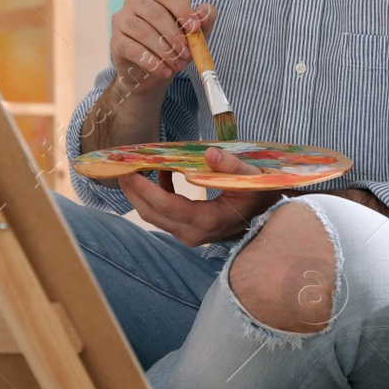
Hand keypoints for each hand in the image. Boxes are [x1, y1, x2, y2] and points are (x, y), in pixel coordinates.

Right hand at [110, 0, 215, 98]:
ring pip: (143, 32)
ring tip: (178, 65)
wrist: (153, 72)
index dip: (183, 11)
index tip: (196, 29)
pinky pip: (132, 49)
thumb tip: (204, 15)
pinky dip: (151, 62)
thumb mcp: (194, 32)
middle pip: (155, 13)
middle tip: (188, 54)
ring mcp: (122, 20)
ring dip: (164, 51)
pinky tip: (164, 71)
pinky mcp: (115, 41)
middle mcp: (134, 1)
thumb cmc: (174, 45)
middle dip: (175, 36)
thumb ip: (203, 19)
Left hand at [120, 145, 292, 246]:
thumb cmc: (261, 195)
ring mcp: (189, 234)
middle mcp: (193, 233)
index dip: (144, 187)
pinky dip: (156, 192)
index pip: (165, 205)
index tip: (129, 169)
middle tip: (120, 165)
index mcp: (206, 221)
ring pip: (154, 214)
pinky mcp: (188, 229)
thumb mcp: (252, 178)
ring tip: (134, 165)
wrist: (269, 217)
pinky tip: (161, 171)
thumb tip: (210, 153)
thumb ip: (232, 166)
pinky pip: (164, 212)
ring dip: (141, 191)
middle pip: (151, 212)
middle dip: (133, 189)